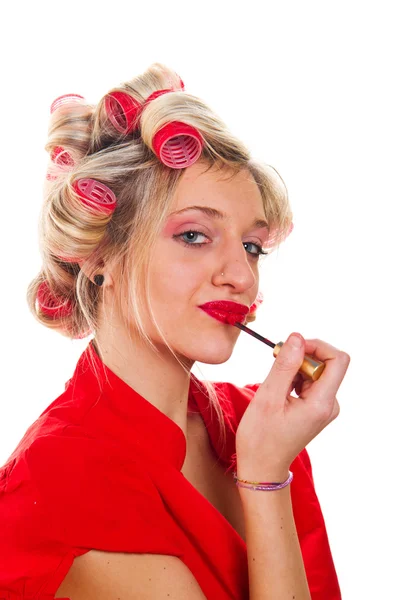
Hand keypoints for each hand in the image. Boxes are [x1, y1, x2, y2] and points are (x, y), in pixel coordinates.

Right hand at [235, 333, 350, 479]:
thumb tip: (297, 337)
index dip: (316, 345)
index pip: (337, 359)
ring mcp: (324, 408)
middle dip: (301, 357)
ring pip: (316, 371)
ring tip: (273, 384)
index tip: (291, 348)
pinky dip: (294, 378)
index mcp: (322, 403)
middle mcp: (329, 404)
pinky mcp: (316, 409)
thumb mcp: (268, 398)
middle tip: (274, 362)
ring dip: (295, 368)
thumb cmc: (260, 438)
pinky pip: (310, 382)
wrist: (261, 468)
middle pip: (326, 364)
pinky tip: (278, 391)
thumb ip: (284, 365)